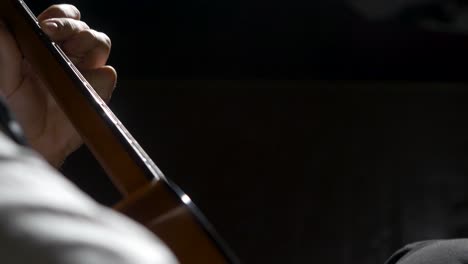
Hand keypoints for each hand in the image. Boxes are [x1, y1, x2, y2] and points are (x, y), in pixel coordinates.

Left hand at [0, 4, 115, 166]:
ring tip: (71, 57)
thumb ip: (4, 50)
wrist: (34, 145)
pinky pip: (107, 74)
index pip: (61, 17)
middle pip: (83, 27)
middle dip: (73, 28)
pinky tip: (80, 88)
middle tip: (55, 37)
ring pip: (101, 43)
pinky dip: (97, 77)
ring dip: (89, 44)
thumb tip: (2, 21)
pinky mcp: (100, 91)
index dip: (59, 17)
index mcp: (45, 45)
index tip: (45, 28)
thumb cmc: (14, 112)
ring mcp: (86, 72)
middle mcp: (69, 55)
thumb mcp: (4, 80)